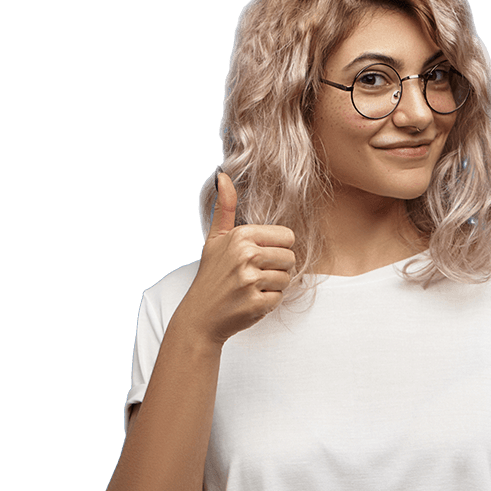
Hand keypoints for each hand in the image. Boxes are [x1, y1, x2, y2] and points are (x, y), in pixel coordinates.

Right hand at [175, 172, 296, 346]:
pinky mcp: (256, 302)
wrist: (200, 316)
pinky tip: (249, 301)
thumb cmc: (211, 275)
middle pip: (290, 257)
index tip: (257, 257)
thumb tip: (223, 174)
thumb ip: (225, 207)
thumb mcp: (215, 238)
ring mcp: (251, 280)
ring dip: (273, 286)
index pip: (287, 236)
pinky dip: (268, 302)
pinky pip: (280, 298)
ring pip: (287, 278)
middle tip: (253, 275)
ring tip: (250, 288)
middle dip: (276, 268)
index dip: (276, 248)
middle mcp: (246, 255)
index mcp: (241, 235)